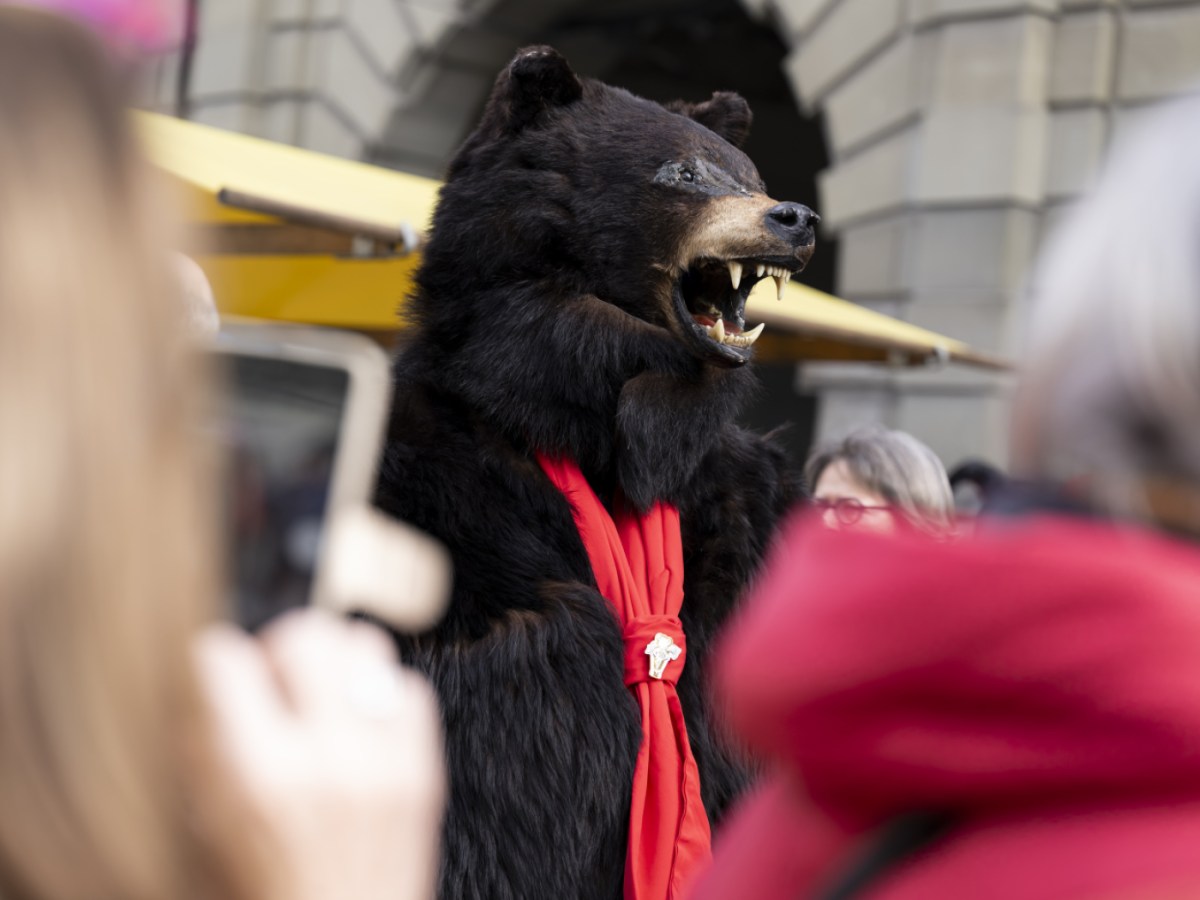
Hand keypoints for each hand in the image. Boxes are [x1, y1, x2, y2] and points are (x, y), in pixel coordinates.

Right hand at [194, 610, 444, 899]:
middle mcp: (326, 760)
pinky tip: (358, 724)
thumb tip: (207, 666)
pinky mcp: (422, 770)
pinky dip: (381, 693)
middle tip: (273, 684)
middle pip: (307, 635)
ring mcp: (383, 762)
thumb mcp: (203, 824)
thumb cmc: (261, 893)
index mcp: (256, 778)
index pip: (224, 658)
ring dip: (335, 661)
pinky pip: (408, 685)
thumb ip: (204, 741)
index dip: (213, 660)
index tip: (216, 675)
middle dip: (279, 649)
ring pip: (364, 644)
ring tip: (318, 697)